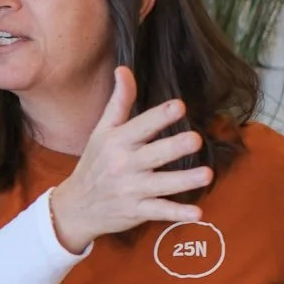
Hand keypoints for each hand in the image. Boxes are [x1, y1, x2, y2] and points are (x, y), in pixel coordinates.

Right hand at [48, 67, 214, 253]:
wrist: (76, 206)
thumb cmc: (95, 162)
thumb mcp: (102, 131)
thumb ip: (119, 102)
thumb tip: (124, 69)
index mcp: (117, 141)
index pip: (141, 126)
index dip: (160, 116)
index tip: (179, 106)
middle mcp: (124, 164)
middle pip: (154, 154)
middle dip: (174, 147)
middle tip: (195, 139)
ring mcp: (131, 189)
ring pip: (162, 184)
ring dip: (184, 180)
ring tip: (207, 174)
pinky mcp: (137, 210)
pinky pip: (160, 212)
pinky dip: (177, 214)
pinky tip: (196, 213)